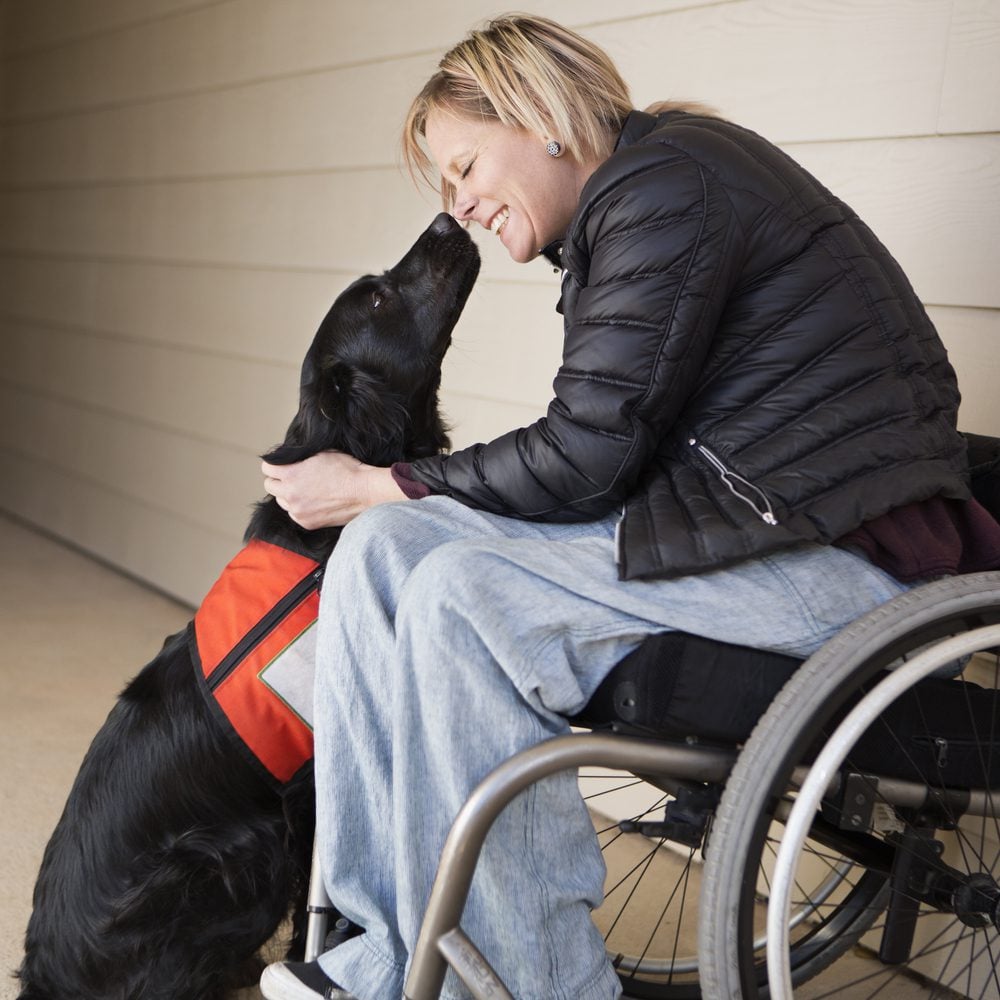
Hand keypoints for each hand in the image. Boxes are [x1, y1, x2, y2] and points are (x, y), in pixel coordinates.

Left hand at [261, 451, 406, 528]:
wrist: (364, 492)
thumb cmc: (347, 470)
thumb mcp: (321, 454)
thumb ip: (301, 458)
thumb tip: (292, 458)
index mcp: (291, 474)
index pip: (267, 468)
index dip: (274, 464)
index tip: (279, 465)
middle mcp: (290, 494)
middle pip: (269, 486)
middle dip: (278, 480)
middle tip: (291, 477)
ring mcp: (298, 511)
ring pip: (281, 501)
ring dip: (288, 495)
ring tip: (304, 490)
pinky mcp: (307, 523)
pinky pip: (294, 514)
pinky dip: (299, 508)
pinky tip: (312, 502)